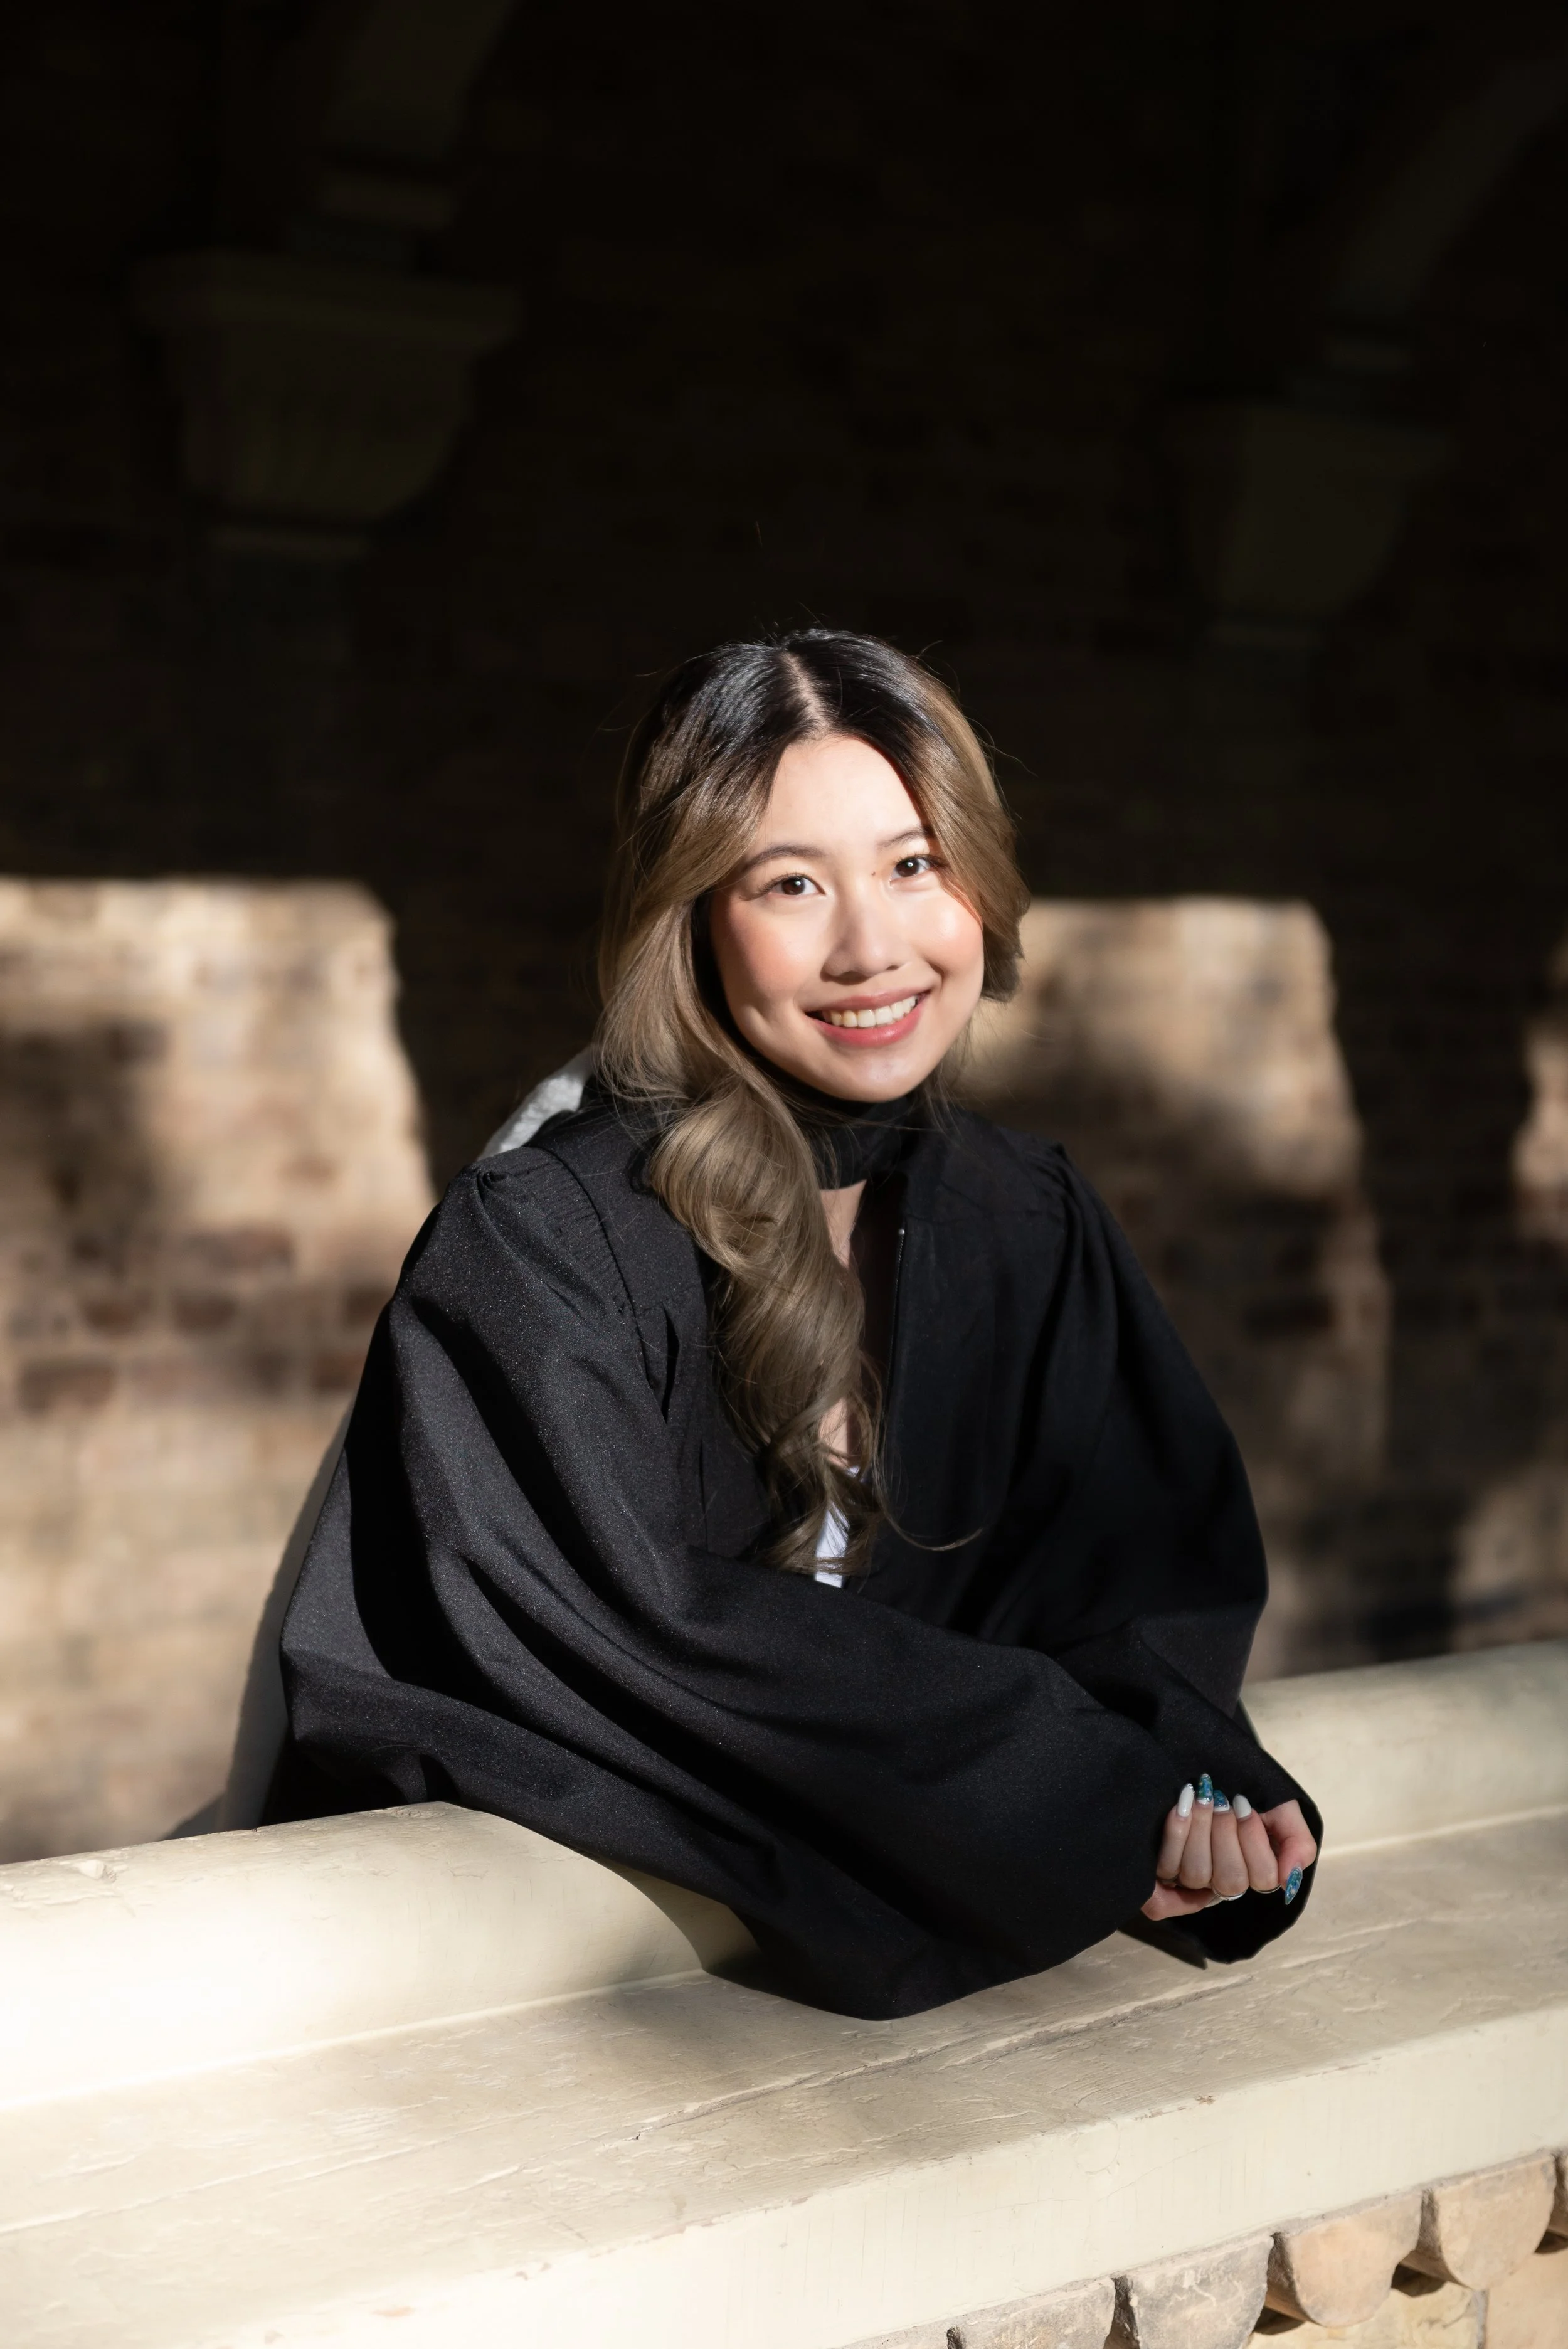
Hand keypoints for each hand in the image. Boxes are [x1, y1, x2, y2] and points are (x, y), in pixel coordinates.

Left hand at [1141, 1776, 1317, 1921]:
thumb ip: (1297, 1843)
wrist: (1203, 1761)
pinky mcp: (1162, 1869)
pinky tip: (1181, 1807)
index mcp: (1254, 1870)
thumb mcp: (1280, 1807)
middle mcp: (1223, 1880)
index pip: (1263, 1878)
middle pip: (1230, 1881)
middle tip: (1221, 1798)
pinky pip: (1167, 1871)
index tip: (1244, 1803)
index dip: (1253, 1839)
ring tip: (1200, 1796)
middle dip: (1225, 1832)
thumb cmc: (1243, 1787)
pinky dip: (1175, 1835)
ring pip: (1197, 1874)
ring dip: (1200, 1828)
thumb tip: (1290, 1880)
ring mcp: (1191, 1877)